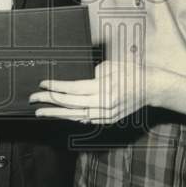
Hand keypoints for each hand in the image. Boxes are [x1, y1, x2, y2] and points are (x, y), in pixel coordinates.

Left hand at [29, 60, 150, 124]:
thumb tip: (78, 83)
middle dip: (49, 101)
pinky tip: (60, 115)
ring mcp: (106, 115)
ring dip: (57, 113)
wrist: (152, 88)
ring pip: (75, 115)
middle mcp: (103, 104)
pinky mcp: (108, 120)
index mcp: (103, 88)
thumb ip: (92, 74)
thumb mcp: (110, 66)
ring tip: (41, 111)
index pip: (73, 88)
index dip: (55, 87)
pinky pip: (86, 119)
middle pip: (70, 103)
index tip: (42, 84)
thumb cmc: (132, 72)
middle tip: (33, 99)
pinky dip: (72, 117)